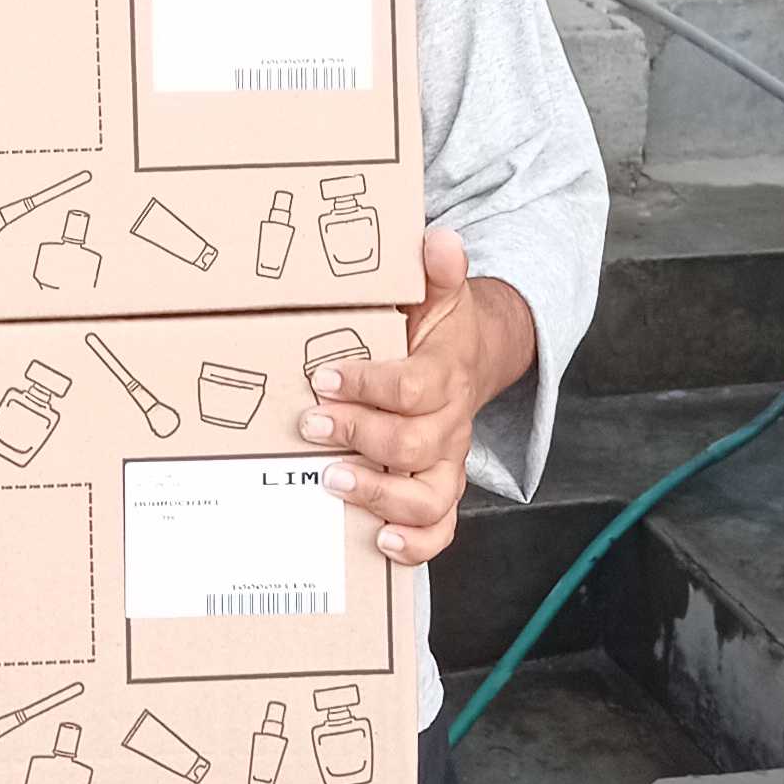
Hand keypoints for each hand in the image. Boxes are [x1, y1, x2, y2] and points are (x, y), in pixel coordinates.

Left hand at [295, 227, 535, 567]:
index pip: (415, 385)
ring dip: (381, 493)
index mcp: (445, 373)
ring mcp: (446, 462)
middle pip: (414, 441)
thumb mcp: (437, 294)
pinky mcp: (440, 491)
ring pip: (430, 494)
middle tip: (310, 425)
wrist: (473, 361)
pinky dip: (417, 544)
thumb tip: (439, 239)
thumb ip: (436, 270)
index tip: (325, 376)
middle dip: (358, 435)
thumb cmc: (438, 331)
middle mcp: (450, 423)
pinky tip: (380, 540)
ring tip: (332, 482)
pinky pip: (441, 529)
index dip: (369, 385)